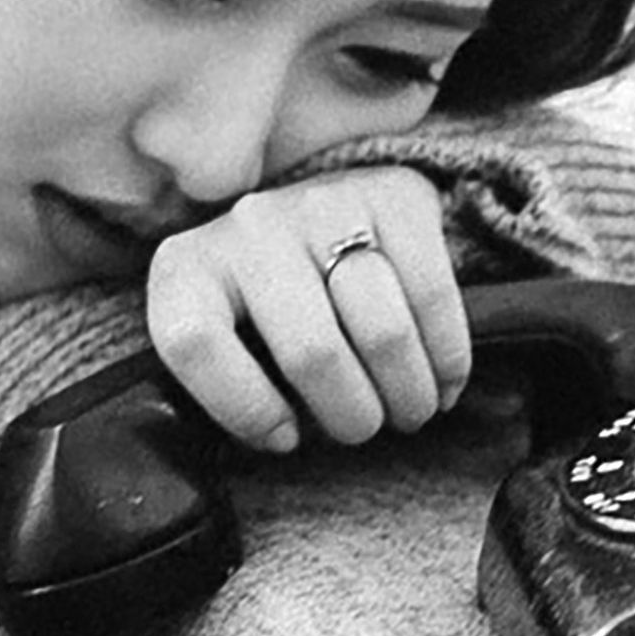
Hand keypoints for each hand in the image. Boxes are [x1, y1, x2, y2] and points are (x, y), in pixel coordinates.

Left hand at [145, 169, 469, 453]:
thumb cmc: (267, 306)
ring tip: (409, 413)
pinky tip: (444, 384)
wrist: (320, 215)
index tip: (284, 438)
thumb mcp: (224, 339)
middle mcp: (252, 226)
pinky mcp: (394, 195)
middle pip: (311, 351)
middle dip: (351, 415)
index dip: (245, 408)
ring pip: (381, 329)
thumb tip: (284, 440)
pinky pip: (432, 295)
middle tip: (364, 431)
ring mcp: (324, 204)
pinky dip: (447, 355)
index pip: (195, 342)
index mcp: (187, 268)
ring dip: (406, 392)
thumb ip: (231, 385)